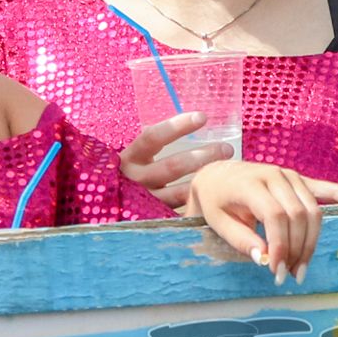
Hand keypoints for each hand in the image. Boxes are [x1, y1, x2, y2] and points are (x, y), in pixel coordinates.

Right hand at [118, 111, 233, 206]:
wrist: (110, 206)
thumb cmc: (133, 172)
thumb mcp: (138, 156)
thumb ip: (157, 143)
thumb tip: (196, 121)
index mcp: (129, 158)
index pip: (153, 137)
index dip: (178, 126)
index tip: (202, 117)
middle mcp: (134, 180)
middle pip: (172, 166)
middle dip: (203, 156)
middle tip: (227, 149)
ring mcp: (145, 201)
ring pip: (179, 192)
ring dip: (204, 180)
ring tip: (226, 170)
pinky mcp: (155, 218)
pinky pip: (181, 211)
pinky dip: (198, 202)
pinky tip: (215, 196)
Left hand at [184, 160, 337, 286]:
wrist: (216, 174)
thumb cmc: (215, 201)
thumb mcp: (217, 222)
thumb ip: (242, 240)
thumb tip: (266, 258)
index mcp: (252, 183)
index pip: (276, 217)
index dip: (280, 246)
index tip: (275, 272)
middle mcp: (276, 175)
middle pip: (298, 216)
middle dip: (297, 249)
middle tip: (289, 275)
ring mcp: (292, 176)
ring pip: (314, 211)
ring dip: (312, 242)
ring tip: (302, 267)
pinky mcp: (301, 180)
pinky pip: (330, 190)